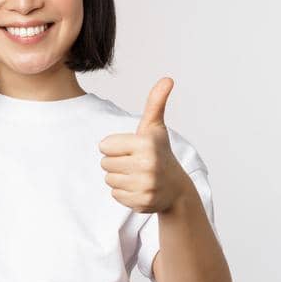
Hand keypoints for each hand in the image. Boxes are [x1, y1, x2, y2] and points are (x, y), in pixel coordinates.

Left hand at [100, 78, 190, 213]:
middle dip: (117, 163)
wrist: (175, 188)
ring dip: (119, 178)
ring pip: (108, 179)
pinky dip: (124, 192)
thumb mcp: (155, 128)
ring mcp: (146, 186)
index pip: (104, 146)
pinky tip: (139, 188)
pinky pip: (115, 195)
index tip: (133, 149)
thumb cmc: (159, 152)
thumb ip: (156, 102)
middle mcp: (147, 165)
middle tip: (136, 163)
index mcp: (146, 144)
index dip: (115, 147)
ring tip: (138, 175)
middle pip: (104, 163)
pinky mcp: (141, 202)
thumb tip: (167, 79)